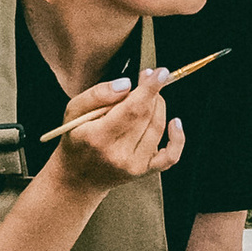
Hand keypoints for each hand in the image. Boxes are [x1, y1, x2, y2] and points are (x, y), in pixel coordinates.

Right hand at [53, 69, 184, 188]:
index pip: (132, 109)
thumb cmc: (76, 139)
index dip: (149, 89)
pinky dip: (178, 138)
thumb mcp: (74, 111)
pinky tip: (176, 122)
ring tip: (151, 97)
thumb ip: (97, 94)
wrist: (78, 177)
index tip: (160, 73)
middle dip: (153, 94)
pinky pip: (171, 156)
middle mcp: (118, 154)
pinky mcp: (144, 172)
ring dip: (159, 107)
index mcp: (98, 136)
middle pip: (147, 116)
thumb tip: (126, 84)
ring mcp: (134, 165)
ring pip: (158, 129)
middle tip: (150, 79)